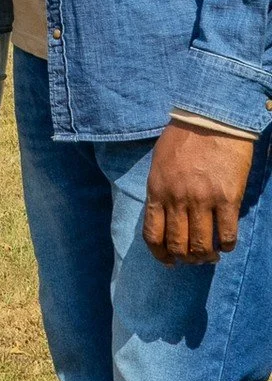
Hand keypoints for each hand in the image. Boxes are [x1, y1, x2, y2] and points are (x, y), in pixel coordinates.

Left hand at [143, 121, 255, 264]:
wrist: (211, 118)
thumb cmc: (183, 137)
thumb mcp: (159, 163)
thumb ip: (160, 190)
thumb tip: (164, 216)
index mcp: (157, 190)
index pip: (153, 234)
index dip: (160, 254)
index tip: (169, 262)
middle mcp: (177, 199)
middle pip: (178, 244)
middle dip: (185, 258)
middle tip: (193, 260)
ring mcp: (203, 201)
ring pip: (202, 244)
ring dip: (206, 256)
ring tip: (211, 255)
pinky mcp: (228, 199)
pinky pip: (227, 234)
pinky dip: (227, 245)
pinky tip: (227, 245)